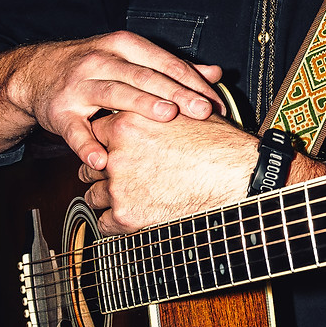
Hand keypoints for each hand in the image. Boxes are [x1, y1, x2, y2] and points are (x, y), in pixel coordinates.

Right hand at [0, 31, 224, 167]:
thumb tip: (216, 73)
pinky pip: (74, 130)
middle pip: (144, 76)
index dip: (192, 82)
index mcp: (124, 46)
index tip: (215, 102)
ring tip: (166, 117)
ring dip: (141, 105)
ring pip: (113, 94)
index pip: (164, 62)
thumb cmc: (95, 67)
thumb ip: (172, 68)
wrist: (35, 72)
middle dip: (176, 93)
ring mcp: (78, 86)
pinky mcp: (59, 111)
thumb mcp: (130, 59)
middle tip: (202, 110)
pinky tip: (102, 160)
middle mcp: (101, 61)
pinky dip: (87, 146)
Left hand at [81, 110, 255, 233]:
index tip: (114, 150)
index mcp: (128, 124)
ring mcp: (119, 186)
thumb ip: (162, 110)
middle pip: (90, 165)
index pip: (97, 133)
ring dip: (108, 197)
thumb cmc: (219, 145)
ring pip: (94, 195)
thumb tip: (162, 103)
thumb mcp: (187, 115)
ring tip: (129, 196)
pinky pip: (104, 223)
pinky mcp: (126, 214)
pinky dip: (115, 222)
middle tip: (121, 174)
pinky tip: (133, 214)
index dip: (108, 143)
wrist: (236, 176)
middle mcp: (117, 154)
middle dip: (103, 171)